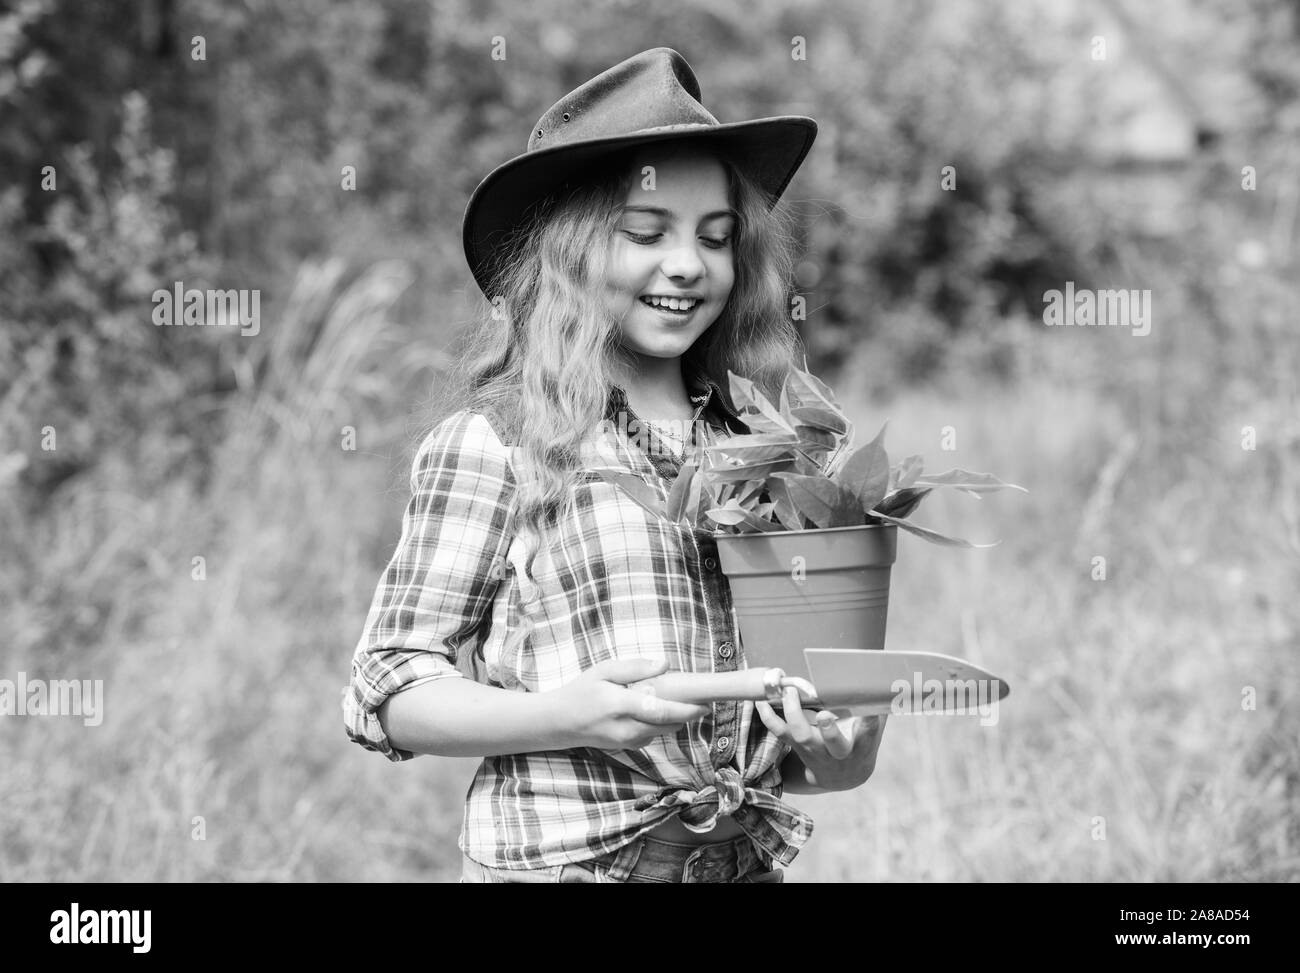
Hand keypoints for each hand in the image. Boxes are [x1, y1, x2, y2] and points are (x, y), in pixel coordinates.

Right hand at [547, 658, 709, 750]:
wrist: (560, 722)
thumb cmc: (582, 692)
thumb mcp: (603, 670)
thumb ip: (635, 667)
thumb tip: (665, 663)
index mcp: (620, 705)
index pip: (661, 711)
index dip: (687, 709)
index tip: (705, 702)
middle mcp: (626, 728)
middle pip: (669, 725)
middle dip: (688, 713)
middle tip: (700, 699)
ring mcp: (627, 741)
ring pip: (664, 731)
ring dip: (674, 718)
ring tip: (672, 699)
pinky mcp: (629, 747)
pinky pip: (653, 735)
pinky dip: (660, 724)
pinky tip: (653, 710)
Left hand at [757, 686, 887, 791]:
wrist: (843, 777)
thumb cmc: (861, 744)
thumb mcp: (875, 731)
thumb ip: (880, 709)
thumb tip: (887, 680)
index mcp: (862, 747)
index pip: (868, 734)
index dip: (869, 723)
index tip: (871, 710)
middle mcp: (838, 752)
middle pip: (834, 744)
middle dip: (830, 730)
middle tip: (825, 713)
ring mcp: (815, 751)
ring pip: (802, 737)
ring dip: (794, 714)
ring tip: (790, 692)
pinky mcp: (797, 747)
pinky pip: (780, 734)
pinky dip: (769, 718)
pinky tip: (761, 701)